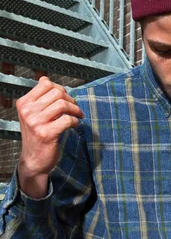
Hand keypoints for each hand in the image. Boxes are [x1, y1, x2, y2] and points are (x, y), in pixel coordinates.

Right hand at [16, 76, 83, 198]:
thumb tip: (45, 79)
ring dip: (75, 110)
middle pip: (57, 93)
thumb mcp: (32, 114)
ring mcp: (36, 123)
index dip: (61, 89)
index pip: (46, 84)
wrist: (33, 160)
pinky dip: (75, 121)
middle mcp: (28, 111)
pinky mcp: (47, 134)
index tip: (66, 97)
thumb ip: (39, 98)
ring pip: (63, 104)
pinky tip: (74, 125)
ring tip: (77, 116)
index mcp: (24, 103)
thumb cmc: (36, 136)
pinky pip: (67, 120)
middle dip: (71, 99)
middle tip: (75, 108)